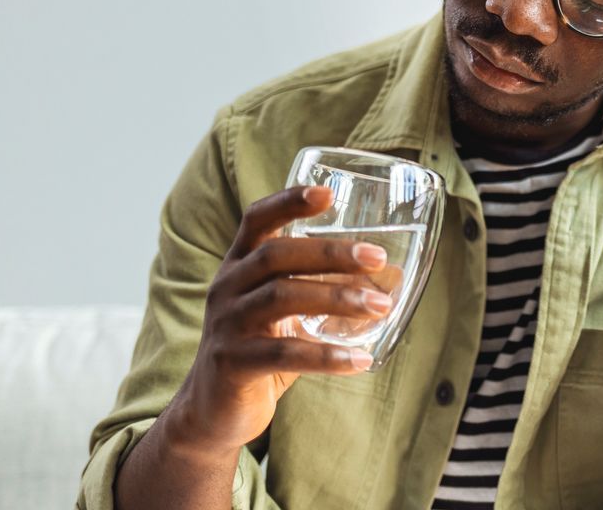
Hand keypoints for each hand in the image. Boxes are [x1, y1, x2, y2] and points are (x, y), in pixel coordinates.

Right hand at [165, 185, 394, 455]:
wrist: (212, 410)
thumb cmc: (261, 350)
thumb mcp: (287, 314)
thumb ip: (326, 290)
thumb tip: (391, 276)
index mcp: (239, 265)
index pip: (257, 219)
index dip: (288, 201)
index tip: (328, 192)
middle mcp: (228, 287)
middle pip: (276, 254)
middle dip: (330, 252)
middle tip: (377, 257)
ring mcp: (227, 324)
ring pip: (281, 298)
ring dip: (336, 299)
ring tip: (380, 306)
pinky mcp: (232, 364)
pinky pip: (283, 355)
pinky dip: (326, 356)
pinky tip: (361, 360)